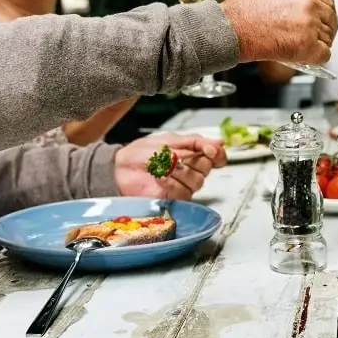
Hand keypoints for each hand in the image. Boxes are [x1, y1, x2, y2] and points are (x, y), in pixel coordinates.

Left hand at [113, 132, 227, 199]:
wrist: (120, 167)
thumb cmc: (140, 153)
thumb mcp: (169, 139)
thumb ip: (194, 141)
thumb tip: (217, 143)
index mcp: (191, 154)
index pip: (216, 156)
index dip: (217, 154)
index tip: (211, 151)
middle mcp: (190, 170)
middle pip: (207, 168)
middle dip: (193, 160)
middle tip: (178, 155)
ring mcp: (182, 185)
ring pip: (197, 182)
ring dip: (180, 171)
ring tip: (165, 164)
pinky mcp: (173, 198)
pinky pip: (182, 192)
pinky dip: (170, 182)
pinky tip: (160, 176)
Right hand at [221, 0, 337, 64]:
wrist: (234, 28)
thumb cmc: (246, 14)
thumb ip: (298, 2)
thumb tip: (311, 16)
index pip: (328, 2)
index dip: (324, 16)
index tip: (320, 23)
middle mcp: (310, 4)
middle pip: (332, 20)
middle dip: (324, 31)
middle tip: (313, 39)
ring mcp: (311, 24)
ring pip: (328, 39)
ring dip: (317, 46)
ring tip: (299, 47)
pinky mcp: (308, 45)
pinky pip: (324, 55)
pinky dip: (315, 60)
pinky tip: (302, 57)